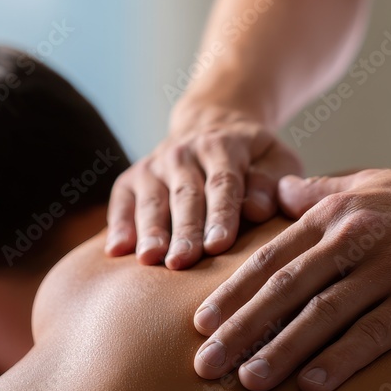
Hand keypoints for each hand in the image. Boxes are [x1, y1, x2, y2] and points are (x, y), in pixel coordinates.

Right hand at [106, 110, 301, 268]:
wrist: (209, 128)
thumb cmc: (253, 159)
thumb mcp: (275, 160)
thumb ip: (271, 184)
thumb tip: (258, 210)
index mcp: (222, 146)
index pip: (223, 184)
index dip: (221, 215)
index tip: (219, 245)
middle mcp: (183, 153)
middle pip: (185, 196)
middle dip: (184, 230)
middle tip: (182, 262)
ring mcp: (154, 166)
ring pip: (151, 201)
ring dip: (150, 231)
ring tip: (150, 259)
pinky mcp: (131, 180)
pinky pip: (121, 203)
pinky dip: (118, 225)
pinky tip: (116, 251)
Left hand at [191, 168, 390, 390]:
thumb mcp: (372, 184)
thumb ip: (321, 192)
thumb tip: (276, 191)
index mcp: (338, 214)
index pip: (274, 258)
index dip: (234, 293)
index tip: (201, 324)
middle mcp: (357, 238)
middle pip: (287, 288)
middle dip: (241, 328)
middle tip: (205, 365)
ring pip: (324, 312)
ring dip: (281, 349)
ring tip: (247, 381)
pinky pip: (375, 331)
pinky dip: (341, 357)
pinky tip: (312, 384)